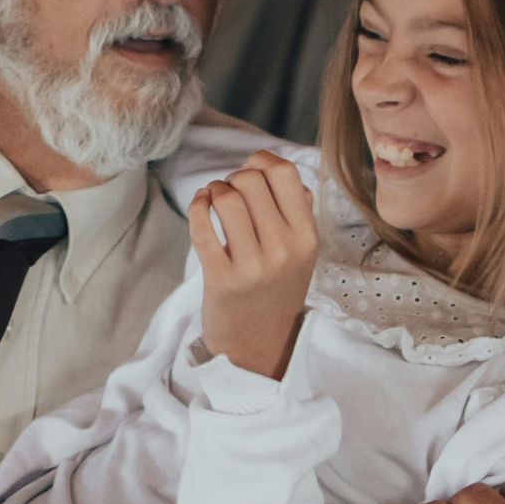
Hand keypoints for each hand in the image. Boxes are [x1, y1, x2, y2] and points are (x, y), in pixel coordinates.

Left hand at [188, 151, 319, 378]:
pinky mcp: (222, 278)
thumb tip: (274, 166)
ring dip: (214, 191)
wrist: (259, 341)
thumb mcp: (301, 250)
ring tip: (214, 200)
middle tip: (230, 193)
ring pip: (226, 198)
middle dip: (234, 178)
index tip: (251, 172)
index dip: (261, 162)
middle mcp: (284, 249)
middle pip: (251, 180)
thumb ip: (296, 208)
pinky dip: (197, 206)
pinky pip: (202, 225)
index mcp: (307, 236)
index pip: (285, 173)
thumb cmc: (275, 287)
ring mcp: (253, 265)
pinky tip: (201, 206)